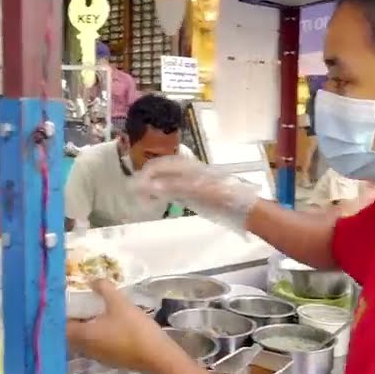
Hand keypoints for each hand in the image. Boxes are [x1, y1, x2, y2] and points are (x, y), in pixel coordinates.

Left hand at [66, 280, 179, 373]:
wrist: (158, 356)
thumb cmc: (135, 329)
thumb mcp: (120, 304)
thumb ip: (104, 289)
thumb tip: (92, 279)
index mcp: (84, 336)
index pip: (61, 327)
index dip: (60, 315)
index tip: (64, 302)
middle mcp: (87, 349)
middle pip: (71, 335)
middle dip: (73, 320)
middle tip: (78, 303)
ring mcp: (99, 357)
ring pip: (84, 341)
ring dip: (85, 328)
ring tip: (92, 311)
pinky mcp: (110, 360)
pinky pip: (96, 345)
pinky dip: (96, 335)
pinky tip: (107, 325)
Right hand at [134, 156, 260, 231]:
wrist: (242, 207)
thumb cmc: (221, 196)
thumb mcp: (196, 190)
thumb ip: (172, 186)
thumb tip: (148, 185)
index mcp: (186, 166)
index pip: (159, 165)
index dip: (144, 174)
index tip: (132, 187)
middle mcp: (186, 171)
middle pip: (160, 171)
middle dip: (146, 180)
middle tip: (133, 193)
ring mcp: (190, 181)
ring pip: (165, 180)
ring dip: (152, 187)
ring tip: (142, 198)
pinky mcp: (194, 192)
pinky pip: (172, 189)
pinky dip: (161, 193)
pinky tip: (157, 200)